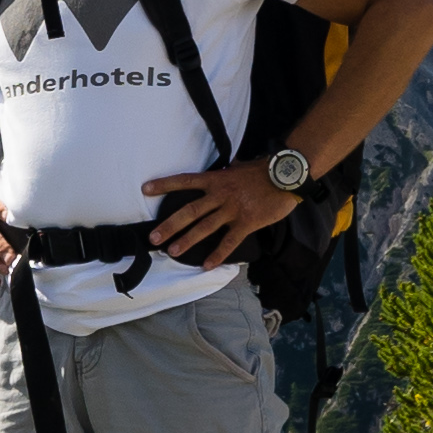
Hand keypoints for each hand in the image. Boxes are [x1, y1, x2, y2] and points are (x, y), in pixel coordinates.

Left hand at [138, 159, 288, 264]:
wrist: (286, 176)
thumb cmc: (263, 171)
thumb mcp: (240, 167)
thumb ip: (228, 171)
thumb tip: (226, 167)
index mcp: (216, 180)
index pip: (185, 181)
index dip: (165, 185)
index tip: (146, 189)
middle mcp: (220, 195)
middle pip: (189, 211)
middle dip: (170, 225)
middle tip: (154, 237)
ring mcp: (233, 210)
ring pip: (205, 227)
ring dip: (187, 240)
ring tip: (172, 251)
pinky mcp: (246, 222)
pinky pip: (229, 241)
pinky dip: (218, 254)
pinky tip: (207, 265)